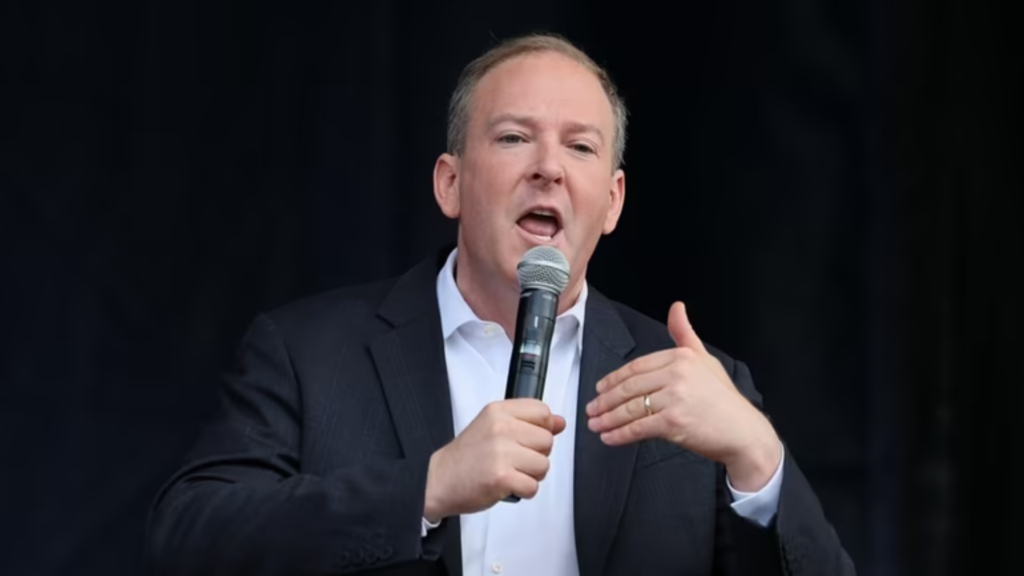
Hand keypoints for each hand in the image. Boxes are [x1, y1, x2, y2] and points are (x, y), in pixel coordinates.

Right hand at [424, 399, 566, 521]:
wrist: (440, 480)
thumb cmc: (468, 456)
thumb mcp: (493, 426)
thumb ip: (528, 422)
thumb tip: (560, 422)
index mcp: (499, 411)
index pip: (543, 412)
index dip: (541, 429)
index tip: (526, 439)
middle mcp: (501, 428)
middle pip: (547, 441)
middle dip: (535, 455)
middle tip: (513, 460)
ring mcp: (501, 452)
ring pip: (543, 465)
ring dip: (530, 475)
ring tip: (509, 472)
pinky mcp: (502, 477)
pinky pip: (533, 486)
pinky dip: (523, 491)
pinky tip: (506, 485)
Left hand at [586, 302, 780, 490]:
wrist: (744, 432)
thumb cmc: (724, 399)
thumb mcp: (705, 359)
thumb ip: (685, 334)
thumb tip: (677, 307)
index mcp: (681, 357)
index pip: (636, 366)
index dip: (613, 379)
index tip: (600, 388)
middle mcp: (677, 374)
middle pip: (630, 387)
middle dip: (606, 400)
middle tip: (592, 409)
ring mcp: (676, 398)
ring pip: (631, 408)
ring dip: (608, 418)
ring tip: (596, 424)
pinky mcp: (674, 422)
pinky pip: (639, 428)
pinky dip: (621, 435)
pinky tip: (610, 438)